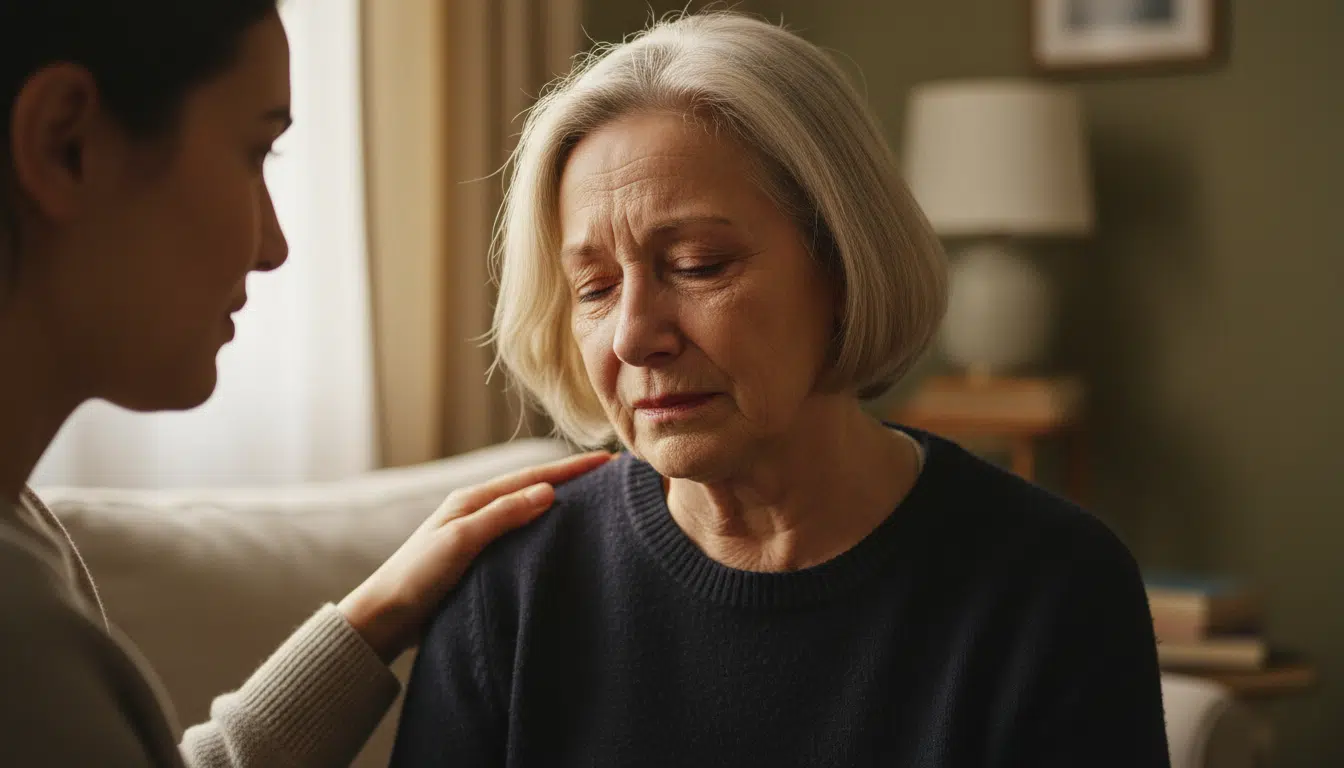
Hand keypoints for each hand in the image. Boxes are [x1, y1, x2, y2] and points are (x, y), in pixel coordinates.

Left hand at [337, 451, 612, 662]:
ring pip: (528, 511)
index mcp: (473, 500)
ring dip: (560, 502)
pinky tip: (559, 536)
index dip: (571, 469)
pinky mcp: (480, 559)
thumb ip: (503, 515)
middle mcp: (477, 511)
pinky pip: (521, 536)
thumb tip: (549, 491)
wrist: (384, 618)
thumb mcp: (460, 541)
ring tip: (596, 500)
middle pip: (533, 488)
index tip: (608, 460)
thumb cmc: (417, 577)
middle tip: (611, 475)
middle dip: (571, 479)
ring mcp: (478, 535)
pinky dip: (545, 529)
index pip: (532, 478)